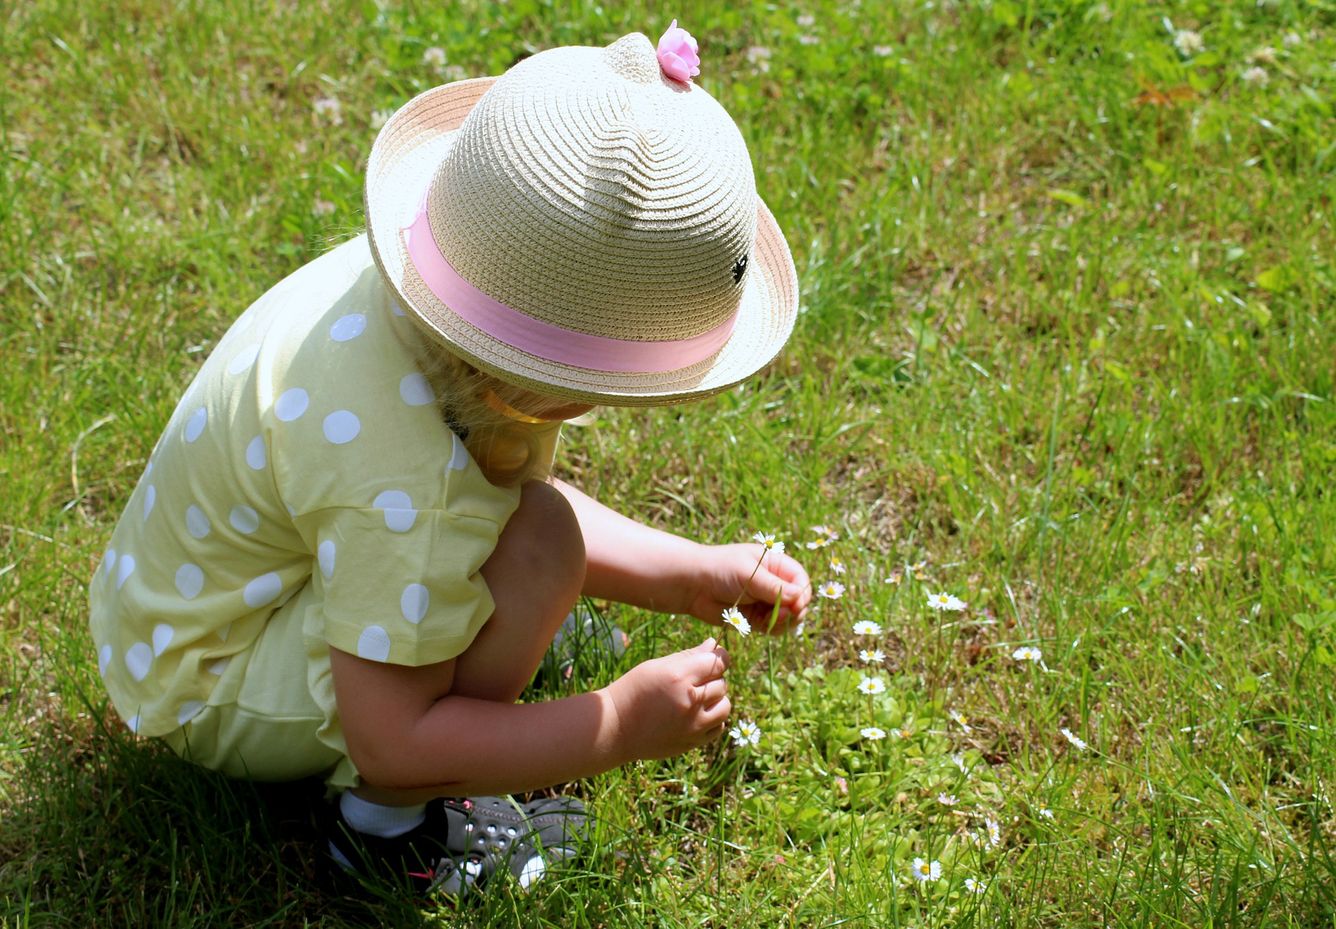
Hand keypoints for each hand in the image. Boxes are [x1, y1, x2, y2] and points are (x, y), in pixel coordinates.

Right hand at [602, 639, 730, 761]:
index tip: (715, 656)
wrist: (615, 728)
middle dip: (713, 678)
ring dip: (716, 699)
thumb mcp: (656, 666)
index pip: (718, 661)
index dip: (720, 656)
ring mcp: (693, 725)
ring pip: (725, 706)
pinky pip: (719, 727)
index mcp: (678, 677)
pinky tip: (697, 714)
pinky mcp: (692, 742)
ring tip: (698, 698)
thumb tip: (713, 644)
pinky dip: (713, 719)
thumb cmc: (634, 690)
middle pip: (722, 683)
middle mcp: (689, 701)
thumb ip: (688, 656)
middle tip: (694, 679)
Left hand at [686, 543, 811, 634]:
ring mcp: (766, 600)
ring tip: (769, 621)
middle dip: (794, 611)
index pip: (801, 580)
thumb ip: (774, 587)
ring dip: (784, 622)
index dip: (803, 594)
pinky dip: (773, 629)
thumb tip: (799, 597)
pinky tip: (761, 627)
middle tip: (780, 616)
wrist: (693, 585)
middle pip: (799, 600)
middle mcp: (774, 582)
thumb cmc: (720, 570)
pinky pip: (774, 627)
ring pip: (789, 616)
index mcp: (775, 564)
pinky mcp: (757, 617)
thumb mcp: (749, 574)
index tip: (796, 605)